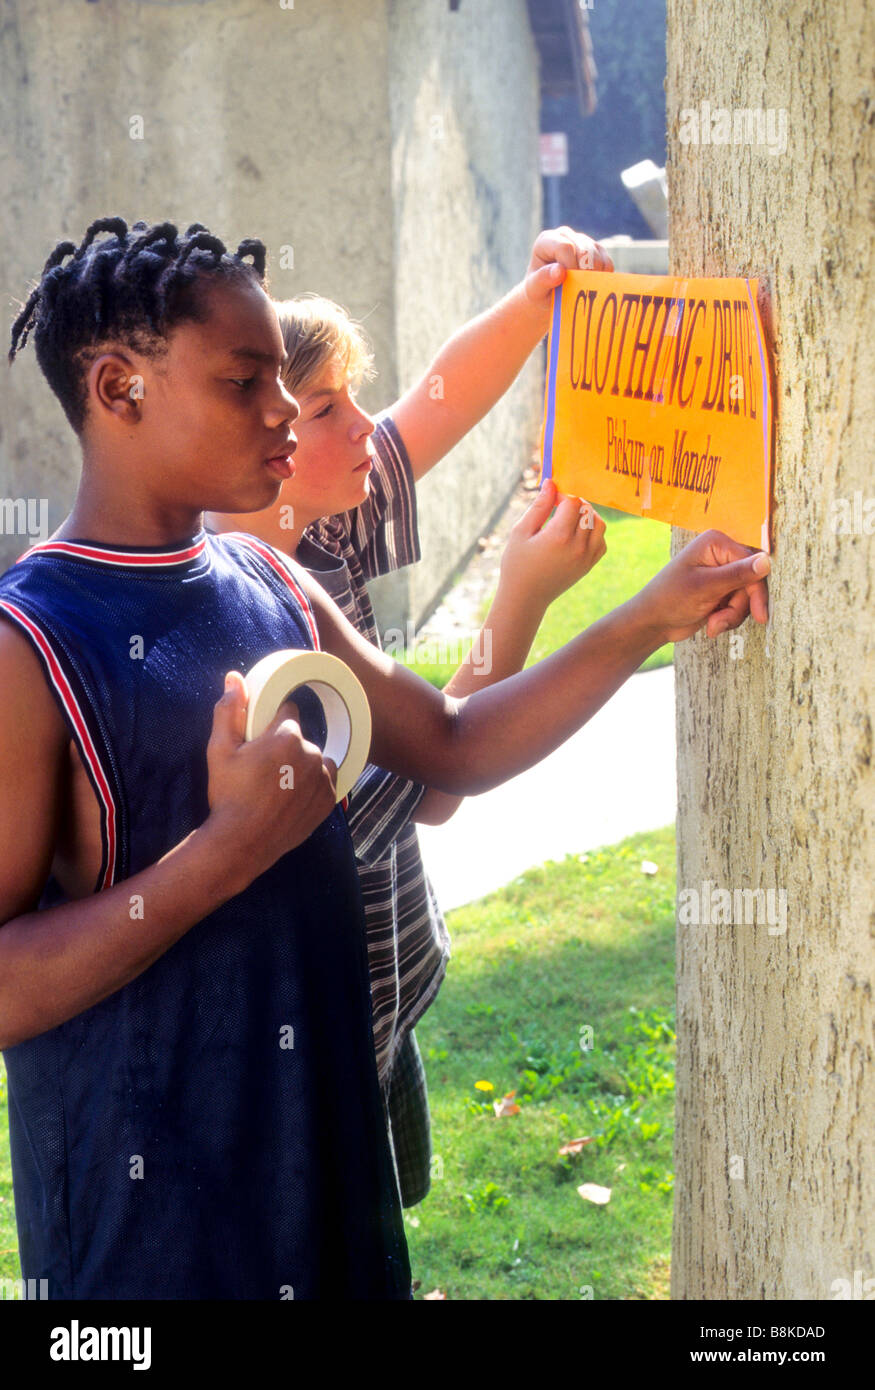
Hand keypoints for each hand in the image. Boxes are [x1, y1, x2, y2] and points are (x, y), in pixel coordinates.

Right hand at [204, 672, 337, 876]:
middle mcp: (312, 753)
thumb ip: (228, 711)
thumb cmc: (229, 795)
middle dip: (285, 748)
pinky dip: (311, 787)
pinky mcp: (329, 800)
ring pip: (314, 759)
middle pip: (300, 738)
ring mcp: (323, 778)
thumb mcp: (219, 750)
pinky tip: (289, 799)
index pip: (287, 713)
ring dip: (301, 766)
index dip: (270, 726)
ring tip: (277, 786)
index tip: (258, 743)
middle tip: (263, 771)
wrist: (242, 842)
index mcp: (287, 736)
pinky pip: (324, 782)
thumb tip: (235, 678)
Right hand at [498, 477, 606, 610]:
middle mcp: (578, 546)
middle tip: (556, 508)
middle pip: (586, 510)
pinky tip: (575, 534)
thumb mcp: (521, 532)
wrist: (526, 597)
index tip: (550, 499)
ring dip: (586, 515)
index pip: (573, 502)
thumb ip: (539, 507)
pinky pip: (601, 540)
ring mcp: (586, 557)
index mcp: (559, 536)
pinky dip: (593, 532)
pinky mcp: (589, 565)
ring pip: (599, 523)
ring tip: (568, 519)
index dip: (562, 495)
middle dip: (573, 503)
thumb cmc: (517, 563)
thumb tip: (551, 484)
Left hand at [524, 226, 613, 306]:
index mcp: (547, 240)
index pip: (565, 247)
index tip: (568, 285)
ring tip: (581, 289)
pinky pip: (607, 263)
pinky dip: (602, 277)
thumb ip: (542, 280)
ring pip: (597, 255)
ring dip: (593, 276)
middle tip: (576, 290)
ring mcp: (582, 240)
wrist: (548, 295)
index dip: (570, 267)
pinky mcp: (597, 251)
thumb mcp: (534, 290)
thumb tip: (560, 271)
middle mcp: (565, 235)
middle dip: (582, 273)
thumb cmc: (539, 291)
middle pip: (584, 250)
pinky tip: (591, 286)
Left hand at [634, 530, 770, 643]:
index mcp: (716, 543)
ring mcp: (722, 573)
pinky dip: (728, 618)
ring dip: (732, 615)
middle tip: (721, 622)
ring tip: (713, 624)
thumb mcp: (706, 587)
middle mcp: (721, 554)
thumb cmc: (670, 599)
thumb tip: (767, 560)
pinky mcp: (721, 590)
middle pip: (752, 582)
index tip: (759, 614)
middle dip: (738, 607)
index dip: (756, 591)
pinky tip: (712, 623)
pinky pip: (739, 605)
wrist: (653, 622)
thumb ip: (738, 575)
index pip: (752, 564)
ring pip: (747, 597)